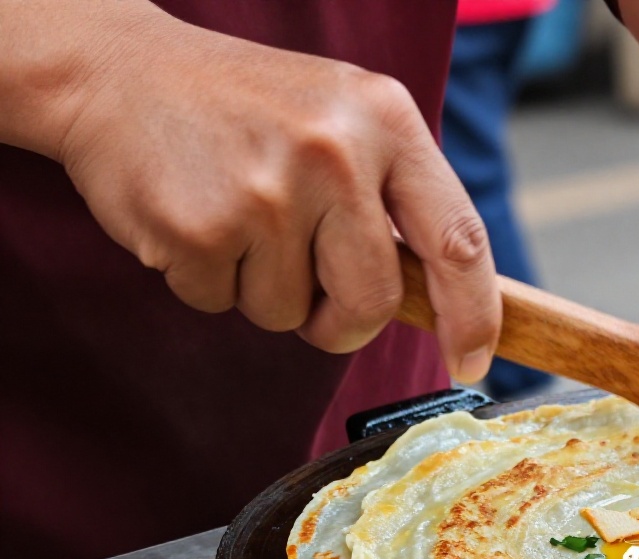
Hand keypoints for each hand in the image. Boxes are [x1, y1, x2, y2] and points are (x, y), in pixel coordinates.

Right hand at [44, 4, 498, 380]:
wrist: (117, 70)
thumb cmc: (249, 109)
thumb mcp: (345, 119)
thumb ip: (397, 197)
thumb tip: (449, 302)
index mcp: (387, 120)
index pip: (458, 241)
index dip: (473, 317)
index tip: (474, 361)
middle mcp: (335, 152)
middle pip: (372, 301)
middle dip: (342, 320)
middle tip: (310, 286)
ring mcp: (266, 191)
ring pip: (290, 314)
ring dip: (263, 289)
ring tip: (238, 217)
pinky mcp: (199, 228)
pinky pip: (222, 305)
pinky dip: (207, 280)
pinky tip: (195, 217)